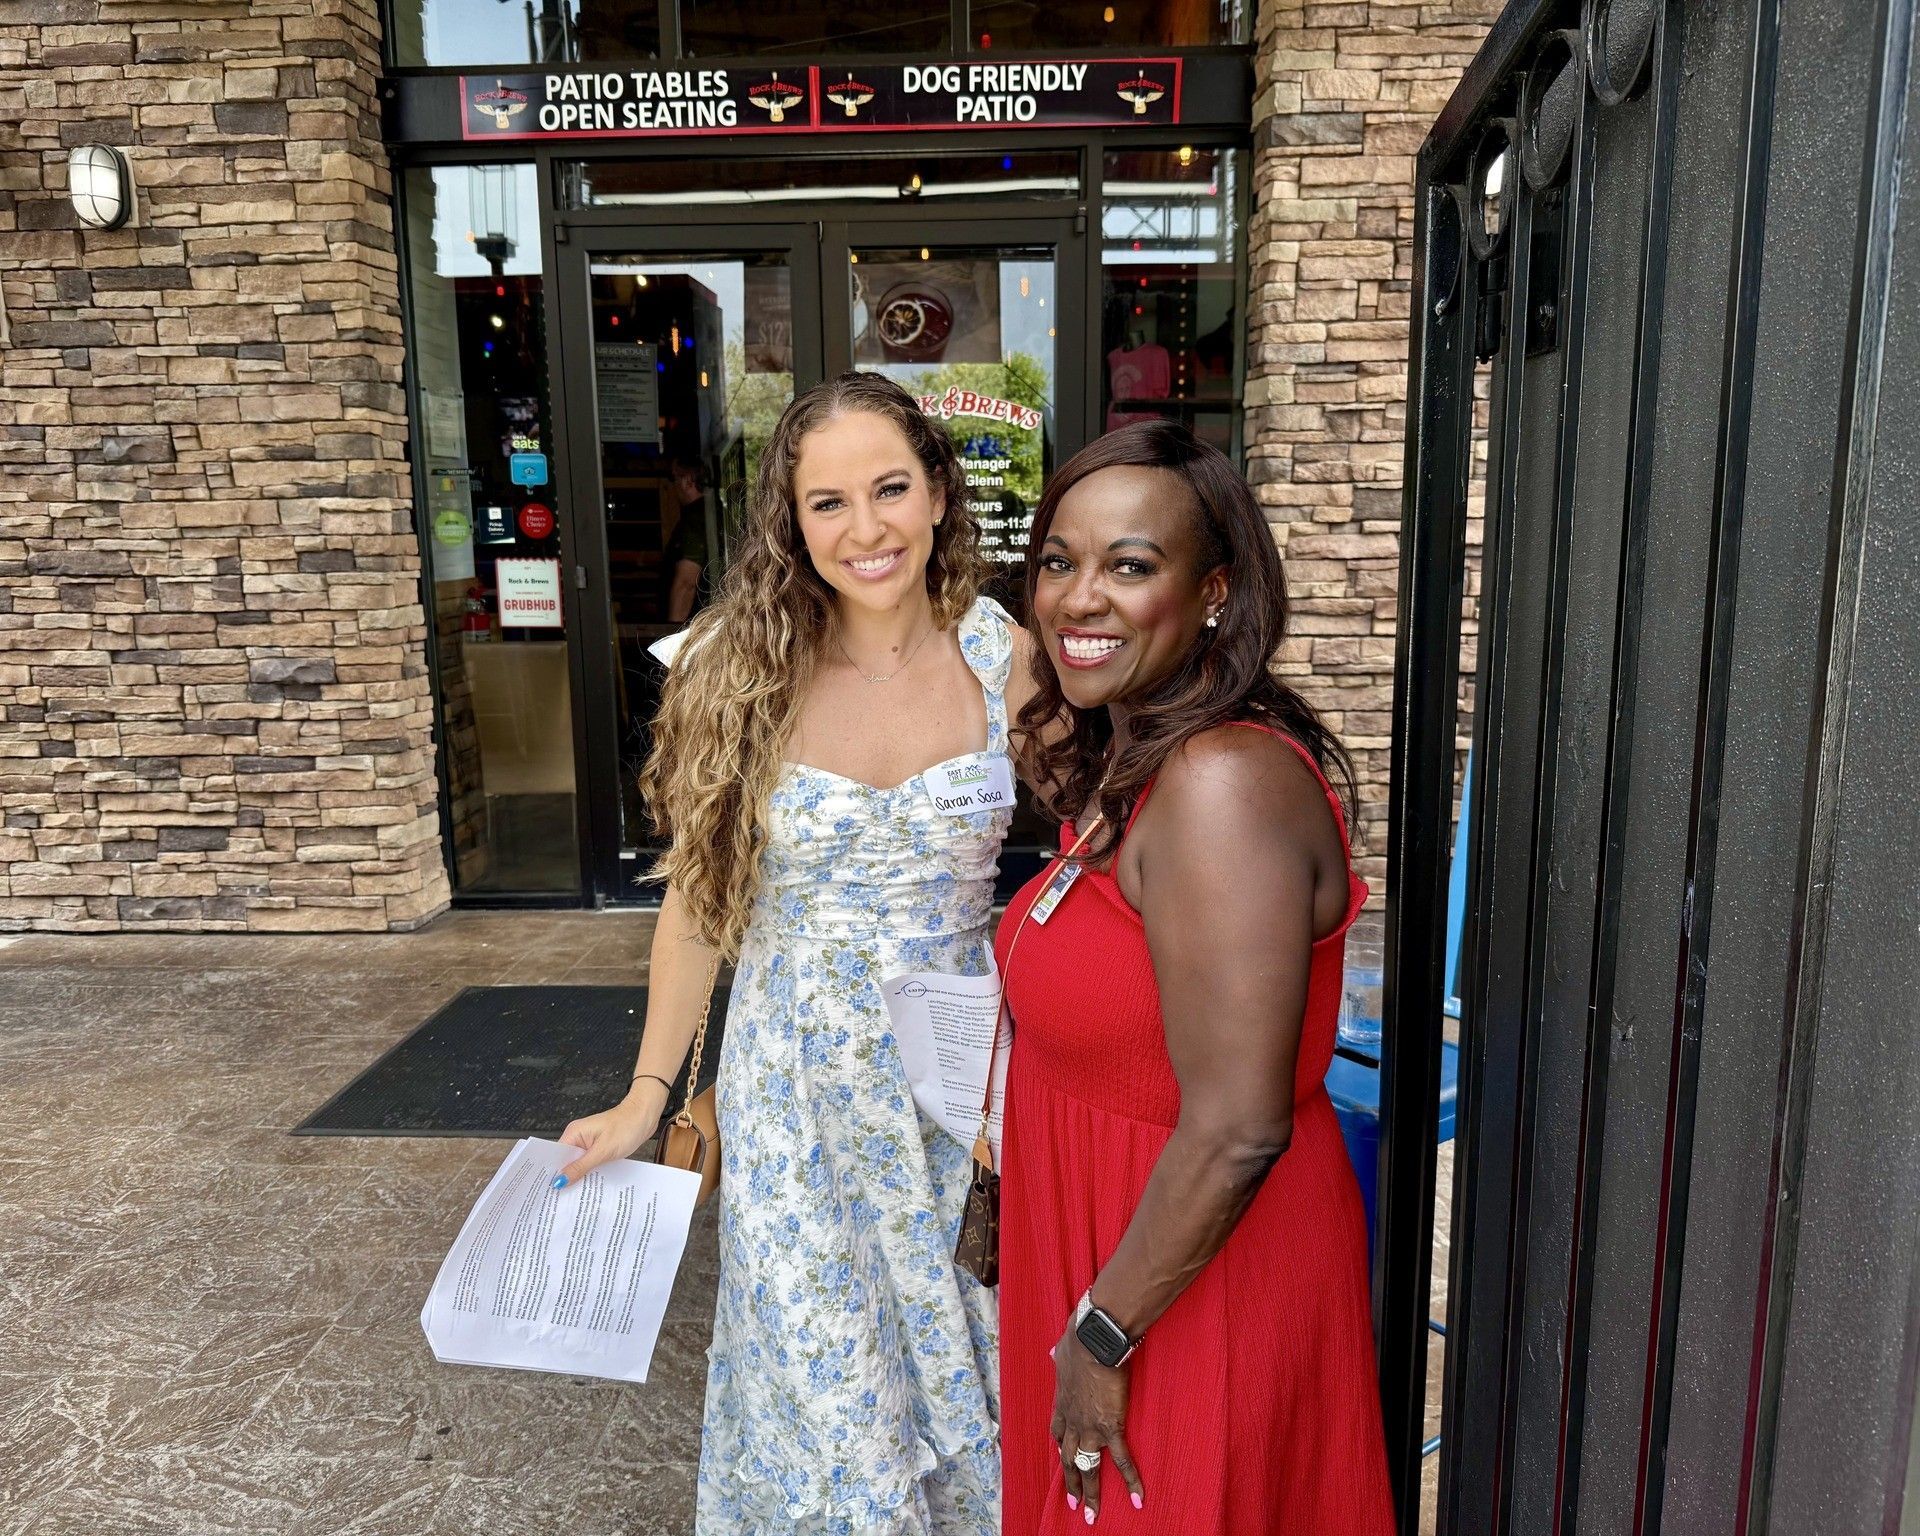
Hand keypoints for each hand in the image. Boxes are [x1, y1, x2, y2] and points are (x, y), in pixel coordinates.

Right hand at [555, 1081, 667, 1186]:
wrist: (645, 1116)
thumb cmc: (626, 1127)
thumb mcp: (603, 1151)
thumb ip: (581, 1166)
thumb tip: (559, 1181)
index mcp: (574, 1133)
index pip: (555, 1157)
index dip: (552, 1174)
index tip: (550, 1193)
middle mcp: (578, 1137)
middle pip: (565, 1162)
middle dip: (566, 1179)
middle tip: (562, 1201)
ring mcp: (588, 1142)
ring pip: (578, 1164)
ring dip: (579, 1178)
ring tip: (577, 1197)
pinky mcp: (598, 1147)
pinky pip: (589, 1163)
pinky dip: (590, 1173)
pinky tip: (591, 1186)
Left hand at [1050, 1322, 1143, 1523]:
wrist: (1094, 1340)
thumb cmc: (1080, 1337)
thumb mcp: (1064, 1350)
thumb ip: (1061, 1356)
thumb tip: (1056, 1351)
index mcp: (1062, 1401)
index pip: (1058, 1432)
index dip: (1062, 1448)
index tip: (1064, 1458)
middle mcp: (1072, 1419)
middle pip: (1069, 1458)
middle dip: (1071, 1481)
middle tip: (1072, 1503)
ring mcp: (1090, 1427)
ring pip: (1088, 1467)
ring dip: (1089, 1493)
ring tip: (1091, 1515)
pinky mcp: (1110, 1428)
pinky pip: (1121, 1461)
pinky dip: (1130, 1481)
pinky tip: (1138, 1499)